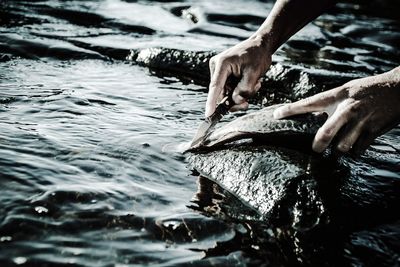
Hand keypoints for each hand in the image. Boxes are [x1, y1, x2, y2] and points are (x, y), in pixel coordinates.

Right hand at [205, 36, 271, 116]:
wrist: (260, 46)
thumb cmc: (258, 56)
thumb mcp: (254, 73)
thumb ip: (244, 89)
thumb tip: (235, 101)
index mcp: (222, 63)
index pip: (215, 86)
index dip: (211, 102)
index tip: (208, 114)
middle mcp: (217, 67)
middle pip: (222, 94)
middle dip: (236, 98)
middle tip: (252, 95)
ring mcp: (219, 72)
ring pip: (227, 94)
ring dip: (241, 94)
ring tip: (255, 84)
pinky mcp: (223, 76)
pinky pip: (229, 91)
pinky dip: (240, 91)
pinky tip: (251, 83)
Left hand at [273, 67, 399, 153]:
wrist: (399, 88)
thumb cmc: (368, 90)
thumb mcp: (347, 90)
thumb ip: (331, 103)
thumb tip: (311, 117)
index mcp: (338, 95)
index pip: (309, 102)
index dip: (291, 110)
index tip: (276, 115)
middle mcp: (347, 109)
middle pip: (326, 133)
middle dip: (318, 144)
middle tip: (316, 149)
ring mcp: (361, 121)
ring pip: (342, 146)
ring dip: (340, 149)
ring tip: (342, 144)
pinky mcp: (373, 132)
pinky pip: (357, 150)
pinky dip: (355, 150)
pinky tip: (357, 143)